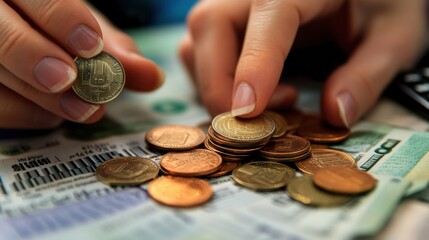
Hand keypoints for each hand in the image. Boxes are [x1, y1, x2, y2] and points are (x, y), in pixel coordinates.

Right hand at [0, 0, 162, 128]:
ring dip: (40, 97)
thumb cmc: (59, 33)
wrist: (30, 41)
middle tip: (71, 80)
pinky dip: (27, 115)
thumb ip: (115, 50)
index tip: (91, 45)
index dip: (60, 18)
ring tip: (83, 109)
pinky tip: (55, 115)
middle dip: (35, 56)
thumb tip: (152, 75)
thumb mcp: (86, 32)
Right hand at [180, 0, 427, 126]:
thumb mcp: (395, 37)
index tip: (250, 111)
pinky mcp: (227, 20)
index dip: (255, 63)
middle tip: (256, 121)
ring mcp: (235, 2)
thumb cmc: (380, 5)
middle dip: (220, 84)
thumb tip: (334, 114)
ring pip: (197, 39)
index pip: (269, 14)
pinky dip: (215, 80)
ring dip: (217, 84)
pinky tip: (256, 91)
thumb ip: (368, 74)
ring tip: (267, 102)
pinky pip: (199, 49)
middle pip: (211, 24)